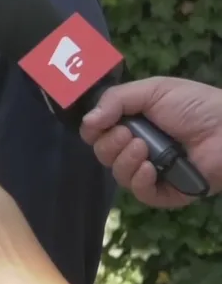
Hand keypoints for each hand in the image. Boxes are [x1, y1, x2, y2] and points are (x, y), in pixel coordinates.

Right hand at [80, 77, 221, 207]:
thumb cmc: (194, 105)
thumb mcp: (153, 90)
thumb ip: (115, 100)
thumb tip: (88, 121)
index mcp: (131, 123)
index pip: (97, 132)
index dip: (93, 129)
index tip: (99, 123)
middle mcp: (136, 147)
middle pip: (102, 153)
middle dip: (109, 144)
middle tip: (128, 133)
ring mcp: (150, 171)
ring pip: (118, 174)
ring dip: (124, 160)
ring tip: (143, 148)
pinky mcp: (166, 191)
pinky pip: (140, 193)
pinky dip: (138, 181)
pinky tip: (148, 168)